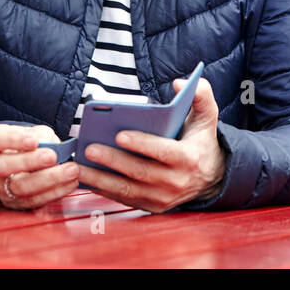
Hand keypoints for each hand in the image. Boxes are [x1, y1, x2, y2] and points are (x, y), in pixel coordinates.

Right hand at [0, 123, 78, 210]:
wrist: (23, 162)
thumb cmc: (30, 144)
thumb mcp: (35, 132)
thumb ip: (41, 135)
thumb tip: (49, 144)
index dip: (13, 140)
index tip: (34, 140)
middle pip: (4, 166)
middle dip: (30, 161)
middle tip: (53, 156)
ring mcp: (1, 186)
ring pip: (20, 186)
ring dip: (49, 179)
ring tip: (71, 171)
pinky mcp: (14, 202)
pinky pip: (34, 200)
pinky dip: (55, 192)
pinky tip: (70, 183)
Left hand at [76, 77, 225, 212]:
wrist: (210, 176)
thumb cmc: (201, 140)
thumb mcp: (207, 116)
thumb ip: (201, 95)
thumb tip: (179, 83)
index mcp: (189, 158)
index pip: (163, 152)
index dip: (141, 144)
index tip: (119, 134)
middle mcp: (176, 182)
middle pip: (140, 172)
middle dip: (112, 160)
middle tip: (89, 148)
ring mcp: (163, 198)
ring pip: (127, 189)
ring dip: (101, 179)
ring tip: (79, 167)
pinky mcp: (152, 206)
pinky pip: (124, 199)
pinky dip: (104, 190)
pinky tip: (87, 179)